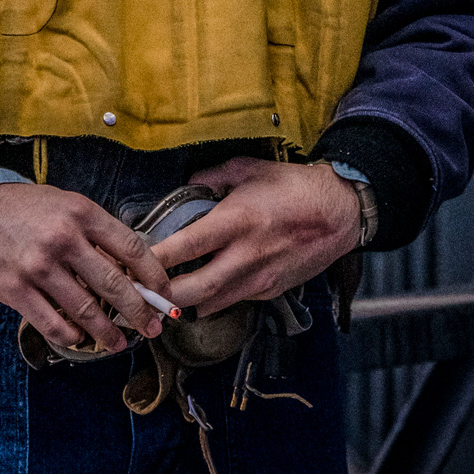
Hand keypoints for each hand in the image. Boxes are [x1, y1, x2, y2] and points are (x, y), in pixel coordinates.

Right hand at [0, 182, 172, 351]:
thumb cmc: (19, 207)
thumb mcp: (62, 204)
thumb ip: (92, 233)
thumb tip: (125, 270)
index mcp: (81, 212)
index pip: (131, 247)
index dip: (154, 275)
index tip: (164, 294)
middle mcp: (63, 238)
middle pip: (114, 284)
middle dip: (138, 312)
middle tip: (150, 328)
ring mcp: (38, 265)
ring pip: (85, 309)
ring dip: (106, 332)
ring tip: (117, 343)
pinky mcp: (14, 288)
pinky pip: (51, 322)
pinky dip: (70, 335)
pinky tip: (78, 338)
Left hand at [150, 157, 360, 317]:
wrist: (340, 214)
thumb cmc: (294, 187)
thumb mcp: (250, 169)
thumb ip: (213, 176)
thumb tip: (187, 184)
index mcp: (237, 221)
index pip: (186, 247)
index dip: (156, 259)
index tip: (133, 262)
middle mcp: (246, 255)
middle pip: (193, 290)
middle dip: (161, 297)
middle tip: (139, 292)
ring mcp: (259, 278)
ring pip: (210, 304)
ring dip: (183, 303)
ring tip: (160, 297)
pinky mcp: (270, 290)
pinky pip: (232, 301)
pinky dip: (212, 299)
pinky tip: (200, 291)